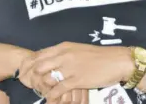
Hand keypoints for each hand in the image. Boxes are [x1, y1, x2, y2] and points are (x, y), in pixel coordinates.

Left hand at [18, 42, 132, 102]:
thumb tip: (50, 62)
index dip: (30, 66)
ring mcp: (70, 67)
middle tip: (35, 86)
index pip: (38, 55)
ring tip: (45, 93)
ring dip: (43, 87)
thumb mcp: (78, 50)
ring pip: (46, 78)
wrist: (118, 61)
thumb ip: (63, 55)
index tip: (28, 75)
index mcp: (64, 47)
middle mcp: (64, 55)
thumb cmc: (100, 56)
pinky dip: (52, 96)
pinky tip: (52, 99)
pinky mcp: (77, 80)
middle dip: (33, 78)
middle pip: (38, 66)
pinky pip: (58, 90)